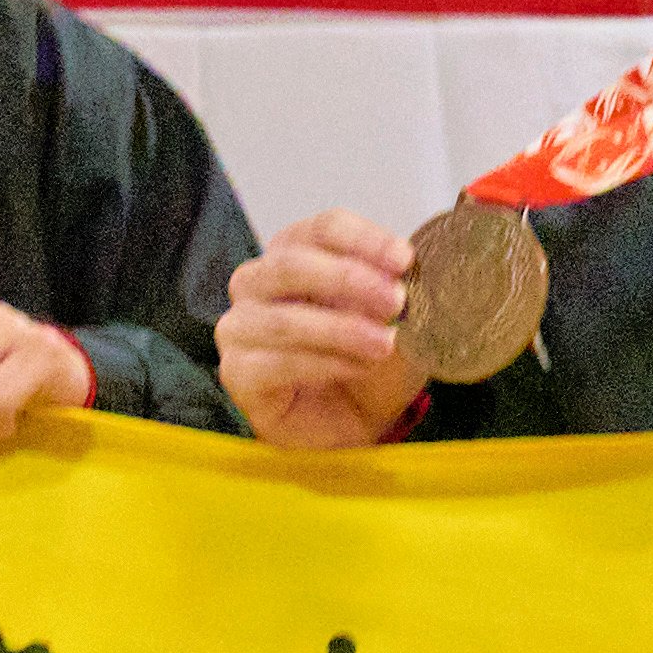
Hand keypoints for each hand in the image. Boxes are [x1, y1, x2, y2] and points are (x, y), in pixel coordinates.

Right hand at [218, 213, 424, 450]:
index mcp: (294, 254)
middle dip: (349, 279)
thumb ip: (399, 293)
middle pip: (291, 263)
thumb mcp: (396, 322)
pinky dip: (324, 364)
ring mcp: (239, 328)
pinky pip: (275, 363)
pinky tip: (357, 367)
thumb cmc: (367, 364)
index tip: (404, 259)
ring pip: (283, 318)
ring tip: (384, 344)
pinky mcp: (237, 373)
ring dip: (341, 329)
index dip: (364, 239)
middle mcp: (256, 284)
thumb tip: (416, 271)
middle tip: (396, 300)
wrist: (353, 424)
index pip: (322, 229)